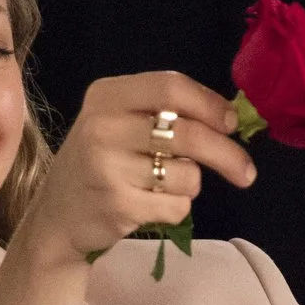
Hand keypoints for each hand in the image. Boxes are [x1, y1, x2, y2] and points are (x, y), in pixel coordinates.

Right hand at [10, 73, 256, 270]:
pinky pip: (177, 206)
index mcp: (108, 95)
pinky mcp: (117, 205)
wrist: (58, 216)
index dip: (210, 105)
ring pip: (187, 175)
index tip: (231, 124)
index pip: (171, 88)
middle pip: (188, 134)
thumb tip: (231, 120)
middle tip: (246, 172)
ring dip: (189, 185)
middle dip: (227, 154)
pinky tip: (148, 206)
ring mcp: (107, 167)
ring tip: (161, 187)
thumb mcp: (120, 123)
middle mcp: (104, 126)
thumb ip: (164, 114)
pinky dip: (175, 209)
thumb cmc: (102, 163)